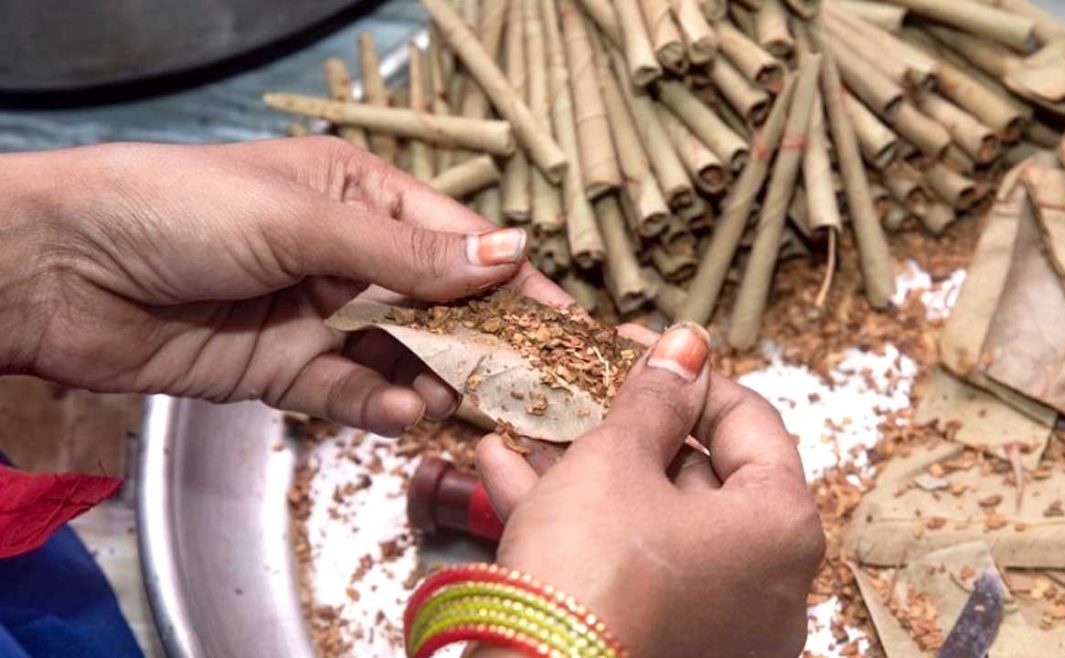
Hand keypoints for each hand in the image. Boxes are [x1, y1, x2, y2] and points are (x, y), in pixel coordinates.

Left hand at [0, 137, 569, 434]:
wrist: (60, 271)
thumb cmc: (179, 209)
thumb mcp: (303, 219)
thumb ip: (407, 254)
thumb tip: (510, 253)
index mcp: (361, 197)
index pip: (456, 242)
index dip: (510, 282)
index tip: (561, 326)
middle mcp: (349, 258)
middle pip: (438, 307)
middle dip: (479, 345)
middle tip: (522, 386)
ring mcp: (318, 318)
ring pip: (401, 358)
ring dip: (431, 383)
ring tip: (451, 403)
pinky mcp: (284, 371)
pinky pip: (350, 394)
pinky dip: (377, 409)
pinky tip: (398, 416)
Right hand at [474, 324, 824, 657]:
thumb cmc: (590, 572)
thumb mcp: (616, 459)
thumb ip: (655, 397)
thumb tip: (684, 349)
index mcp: (782, 529)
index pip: (751, 424)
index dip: (689, 377)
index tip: (644, 349)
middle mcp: (767, 585)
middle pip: (700, 478)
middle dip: (628, 430)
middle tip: (586, 392)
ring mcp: (719, 624)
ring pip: (652, 523)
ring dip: (589, 473)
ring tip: (535, 430)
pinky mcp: (667, 646)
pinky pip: (631, 569)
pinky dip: (582, 526)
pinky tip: (512, 477)